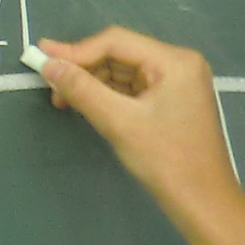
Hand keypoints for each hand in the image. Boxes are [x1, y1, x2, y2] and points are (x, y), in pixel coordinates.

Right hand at [35, 28, 244, 244]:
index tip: (42, 59)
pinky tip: (85, 105)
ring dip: (92, 83)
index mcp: (174, 61)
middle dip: (83, 68)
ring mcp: (176, 83)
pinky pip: (132, 89)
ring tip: (62, 98)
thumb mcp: (119, 122)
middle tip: (49, 83)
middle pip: (119, 54)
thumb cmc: (165, 160)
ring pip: (123, 72)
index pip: (116, 42)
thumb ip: (82, 89)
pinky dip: (107, 95)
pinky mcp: (170, 102)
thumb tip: (48, 65)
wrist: (202, 202)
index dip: (76, 50)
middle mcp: (178, 64)